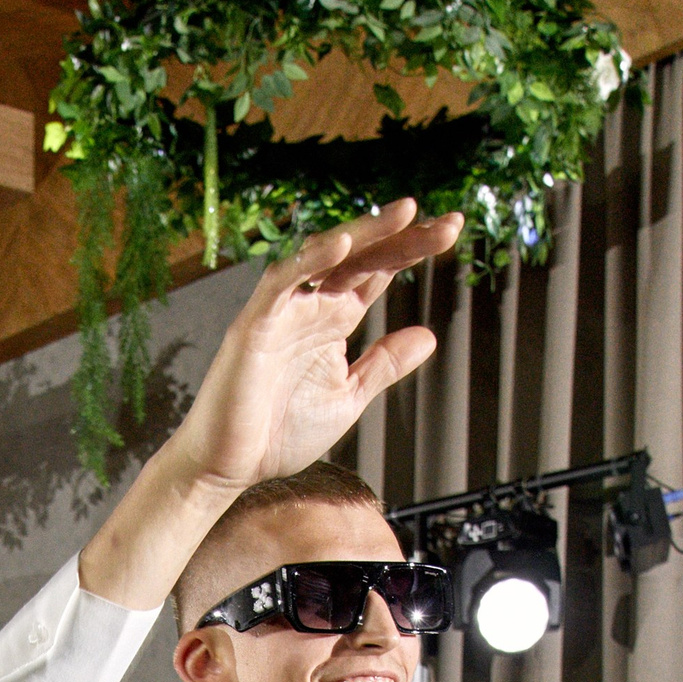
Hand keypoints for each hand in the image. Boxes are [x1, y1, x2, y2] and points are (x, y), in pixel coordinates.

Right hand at [172, 200, 462, 493]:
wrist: (229, 467)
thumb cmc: (277, 434)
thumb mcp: (348, 398)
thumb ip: (383, 365)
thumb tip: (429, 336)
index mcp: (334, 320)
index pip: (378, 271)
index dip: (413, 249)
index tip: (453, 230)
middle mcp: (310, 306)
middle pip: (361, 257)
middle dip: (404, 236)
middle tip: (449, 225)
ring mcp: (282, 311)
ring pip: (324, 256)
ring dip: (364, 234)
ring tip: (406, 214)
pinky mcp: (254, 324)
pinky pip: (282, 281)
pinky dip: (310, 260)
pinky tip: (343, 244)